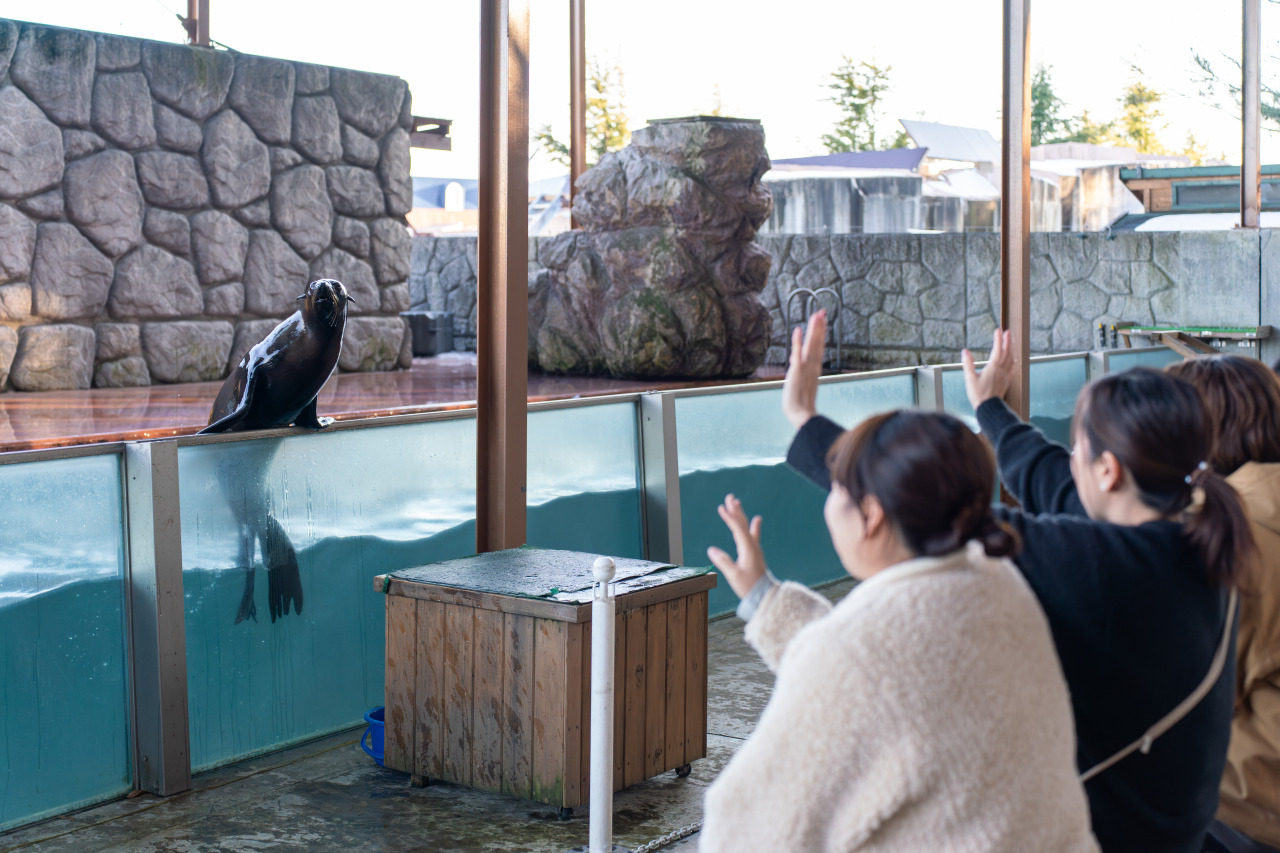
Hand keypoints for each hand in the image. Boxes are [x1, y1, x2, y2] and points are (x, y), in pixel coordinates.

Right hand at [706, 494, 766, 598]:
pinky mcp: (754, 552)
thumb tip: (711, 549)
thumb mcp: (734, 575)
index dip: (729, 517)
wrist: (764, 594)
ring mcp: (755, 548)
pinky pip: (753, 535)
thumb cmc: (748, 586)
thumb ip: (723, 562)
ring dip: (741, 515)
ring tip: (737, 503)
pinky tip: (757, 519)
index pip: (738, 529)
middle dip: (736, 510)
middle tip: (730, 497)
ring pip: (747, 527)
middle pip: (743, 524)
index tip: (721, 508)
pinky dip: (754, 526)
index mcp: (748, 549)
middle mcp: (753, 546)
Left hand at [782, 309, 825, 429]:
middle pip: (817, 343)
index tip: (822, 322)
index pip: (818, 348)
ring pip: (810, 344)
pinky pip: (797, 353)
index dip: (820, 334)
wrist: (801, 414)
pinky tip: (797, 329)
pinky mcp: (797, 370)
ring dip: (813, 330)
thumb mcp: (806, 389)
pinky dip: (797, 341)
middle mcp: (812, 366)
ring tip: (816, 315)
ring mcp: (805, 367)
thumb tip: (808, 377)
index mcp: (814, 369)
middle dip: (819, 327)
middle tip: (822, 312)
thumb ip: (808, 382)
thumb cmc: (802, 406)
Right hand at [961, 328, 1014, 409]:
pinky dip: (1013, 359)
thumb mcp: (970, 378)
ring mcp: (1005, 375)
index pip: (997, 349)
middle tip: (1008, 332)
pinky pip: (1012, 367)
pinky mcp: (1006, 380)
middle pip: (1007, 352)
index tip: (998, 330)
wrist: (988, 407)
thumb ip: (968, 363)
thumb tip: (965, 351)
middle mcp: (1001, 369)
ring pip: (1011, 358)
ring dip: (1011, 349)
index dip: (998, 339)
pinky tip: (1012, 358)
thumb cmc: (978, 394)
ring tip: (1010, 342)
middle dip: (1008, 341)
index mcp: (993, 367)